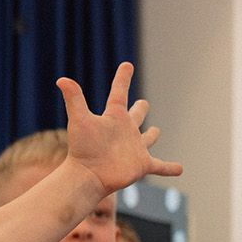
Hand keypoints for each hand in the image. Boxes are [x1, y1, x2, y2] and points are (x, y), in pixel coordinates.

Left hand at [58, 64, 182, 196]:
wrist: (87, 176)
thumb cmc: (82, 149)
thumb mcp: (80, 121)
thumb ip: (74, 99)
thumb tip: (61, 79)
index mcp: (114, 117)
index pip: (119, 92)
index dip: (122, 79)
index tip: (127, 65)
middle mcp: (125, 131)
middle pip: (136, 116)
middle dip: (140, 109)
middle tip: (143, 103)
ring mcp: (135, 148)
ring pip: (147, 139)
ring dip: (152, 135)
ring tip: (156, 131)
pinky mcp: (142, 165)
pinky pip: (160, 166)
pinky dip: (170, 168)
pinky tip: (180, 169)